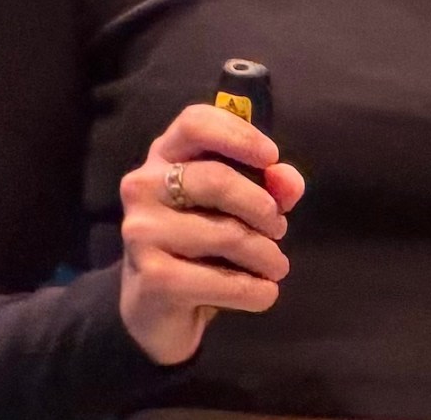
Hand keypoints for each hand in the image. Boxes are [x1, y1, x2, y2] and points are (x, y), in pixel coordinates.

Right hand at [118, 102, 307, 364]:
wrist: (154, 308)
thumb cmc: (200, 243)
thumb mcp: (236, 208)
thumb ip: (269, 187)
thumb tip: (289, 182)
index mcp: (163, 157)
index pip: (195, 123)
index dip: (238, 134)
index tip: (271, 157)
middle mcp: (143, 187)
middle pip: (217, 180)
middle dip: (263, 207)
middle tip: (280, 228)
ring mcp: (142, 233)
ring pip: (226, 235)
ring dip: (266, 255)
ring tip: (276, 266)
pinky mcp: (152, 279)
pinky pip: (223, 281)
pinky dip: (256, 289)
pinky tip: (264, 292)